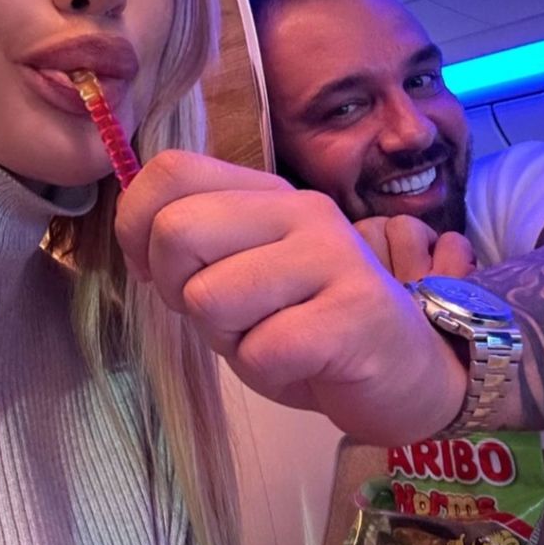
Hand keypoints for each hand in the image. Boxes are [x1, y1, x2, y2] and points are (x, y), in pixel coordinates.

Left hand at [116, 152, 467, 443]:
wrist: (406, 373)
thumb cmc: (311, 324)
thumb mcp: (246, 273)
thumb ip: (198, 245)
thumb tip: (137, 237)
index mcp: (269, 194)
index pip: (171, 172)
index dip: (137, 228)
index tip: (163, 273)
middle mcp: (302, 212)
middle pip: (178, 231)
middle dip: (180, 291)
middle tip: (226, 315)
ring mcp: (333, 259)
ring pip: (211, 298)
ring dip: (228, 338)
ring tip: (273, 337)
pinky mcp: (352, 317)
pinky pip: (259, 350)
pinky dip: (265, 371)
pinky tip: (301, 363)